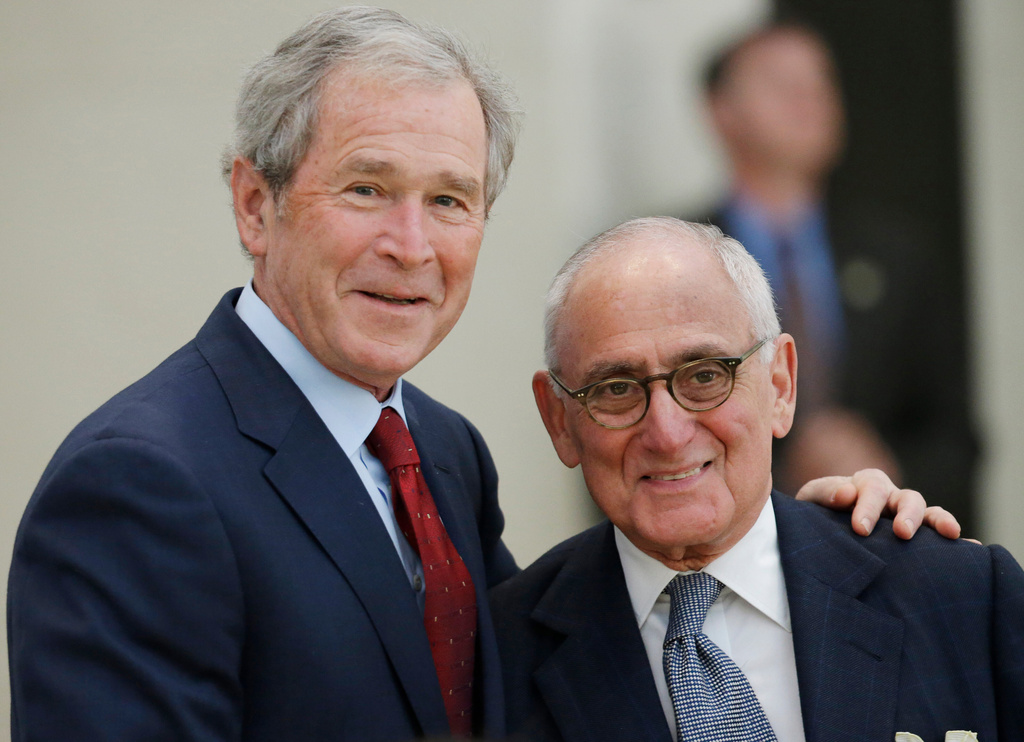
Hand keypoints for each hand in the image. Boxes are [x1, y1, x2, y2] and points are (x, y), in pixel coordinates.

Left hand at [796, 468, 962, 540]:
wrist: (820, 533)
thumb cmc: (817, 514)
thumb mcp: (813, 500)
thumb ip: (826, 493)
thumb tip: (847, 493)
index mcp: (864, 485)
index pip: (871, 488)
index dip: (868, 506)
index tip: (861, 528)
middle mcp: (891, 498)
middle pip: (908, 498)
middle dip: (907, 514)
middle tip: (902, 533)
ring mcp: (906, 517)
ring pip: (928, 512)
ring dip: (937, 520)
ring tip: (948, 532)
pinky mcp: (916, 538)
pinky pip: (938, 536)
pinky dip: (955, 539)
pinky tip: (971, 548)